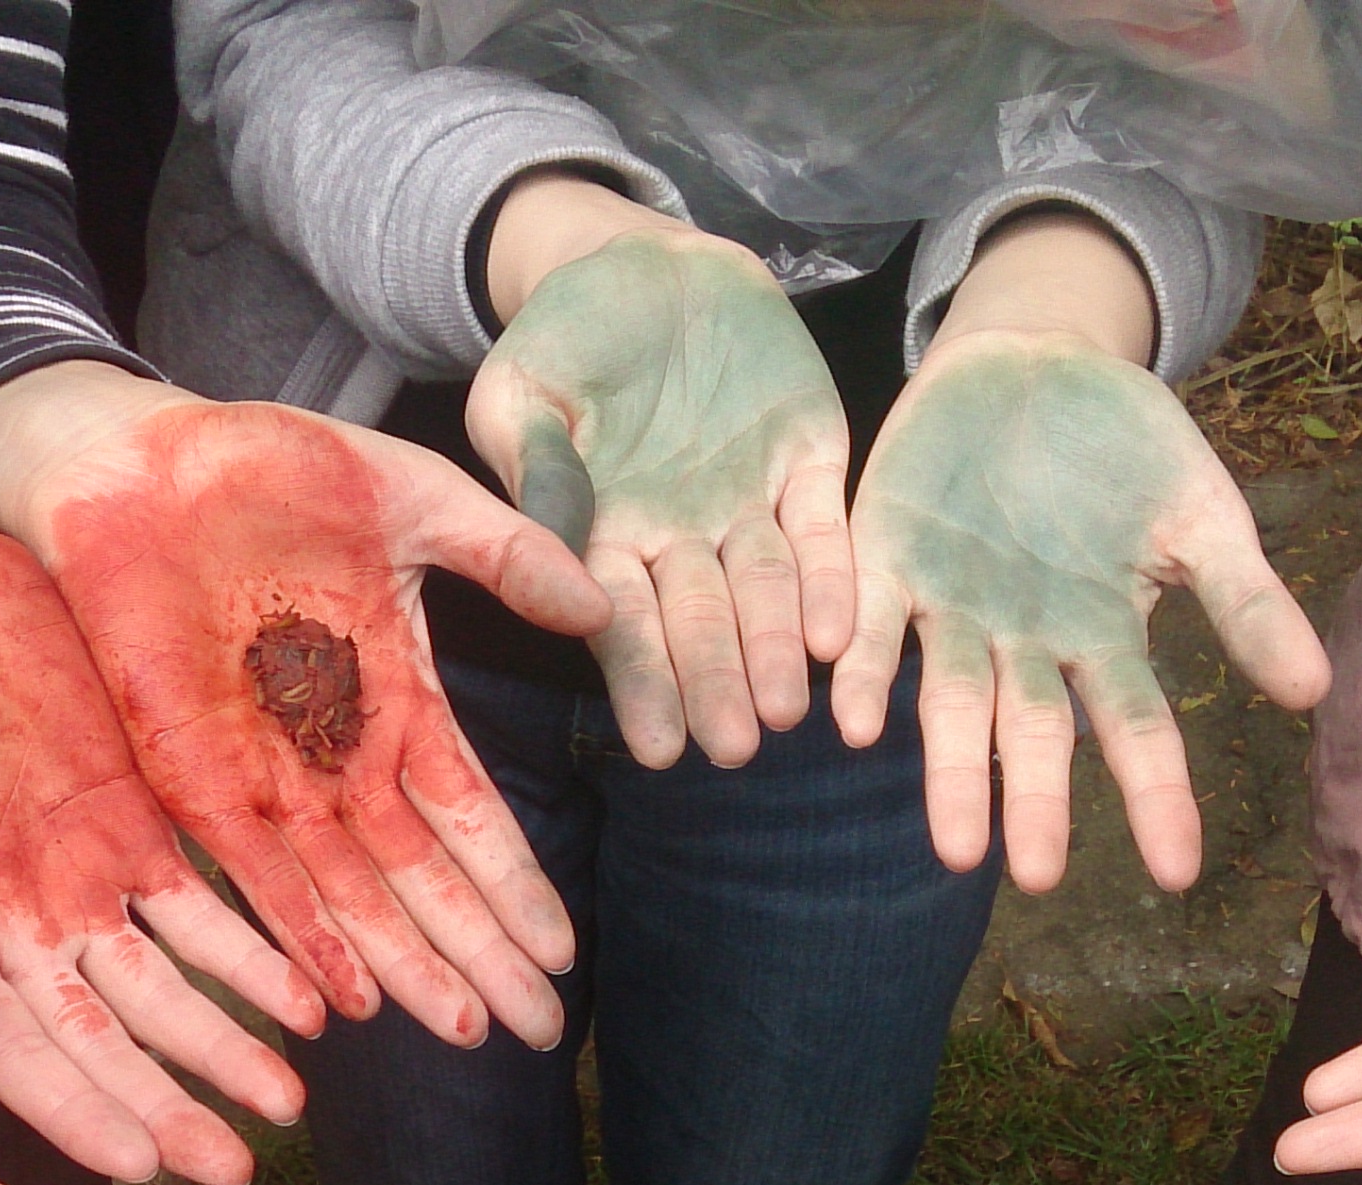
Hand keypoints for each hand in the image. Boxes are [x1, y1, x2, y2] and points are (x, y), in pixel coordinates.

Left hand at [0, 367, 608, 1050]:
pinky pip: (255, 876)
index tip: (563, 954)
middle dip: (481, 955)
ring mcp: (266, 774)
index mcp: (393, 696)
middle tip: (539, 1031)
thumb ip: (504, 553)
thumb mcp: (409, 498)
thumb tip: (602, 607)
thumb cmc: (264, 466)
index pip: (468, 815)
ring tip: (466, 1033)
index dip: (515, 885)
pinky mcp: (194, 776)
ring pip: (351, 897)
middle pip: (421, 880)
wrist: (129, 455)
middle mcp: (336, 756)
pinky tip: (351, 999)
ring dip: (409, 968)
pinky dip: (302, 938)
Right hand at [0, 502, 309, 1184]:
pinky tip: (309, 996)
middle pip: (112, 1038)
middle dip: (174, 1105)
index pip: (21, 1054)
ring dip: (229, 1043)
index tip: (144, 1167)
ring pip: (173, 982)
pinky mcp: (139, 813)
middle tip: (237, 1168)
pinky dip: (256, 951)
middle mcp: (27, 925)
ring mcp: (89, 872)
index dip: (81, 1113)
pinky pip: (211, 899)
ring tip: (289, 1098)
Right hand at [468, 204, 852, 768]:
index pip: (624, 627)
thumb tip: (546, 547)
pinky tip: (838, 633)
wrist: (644, 261)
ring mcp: (749, 505)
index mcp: (606, 540)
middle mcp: (682, 542)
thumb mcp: (523, 391)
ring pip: (769, 594)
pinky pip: (825, 531)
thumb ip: (537, 468)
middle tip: (737, 746)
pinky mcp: (808, 462)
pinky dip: (833, 580)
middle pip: (704, 625)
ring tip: (790, 709)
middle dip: (720, 686)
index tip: (660, 746)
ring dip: (779, 653)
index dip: (644, 684)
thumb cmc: (561, 334)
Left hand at [838, 215, 1325, 892]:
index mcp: (1101, 636)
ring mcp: (950, 607)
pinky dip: (866, 673)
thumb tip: (1315, 691)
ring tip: (955, 845)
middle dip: (1034, 803)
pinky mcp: (884, 561)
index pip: (1136, 730)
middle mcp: (1022, 642)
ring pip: (950, 703)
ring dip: (949, 772)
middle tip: (1037, 875)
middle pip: (1033, 733)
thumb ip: (1244, 600)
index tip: (1178, 871)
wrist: (1030, 357)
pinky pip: (871, 629)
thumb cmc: (1122, 446)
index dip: (1156, 798)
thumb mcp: (1198, 512)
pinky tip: (854, 723)